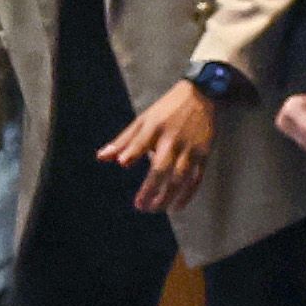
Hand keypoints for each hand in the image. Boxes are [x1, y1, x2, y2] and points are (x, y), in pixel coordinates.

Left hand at [102, 79, 215, 214]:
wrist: (202, 96)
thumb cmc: (167, 110)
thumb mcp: (143, 120)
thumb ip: (123, 141)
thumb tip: (102, 157)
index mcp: (155, 127)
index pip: (143, 141)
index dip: (134, 151)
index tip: (124, 163)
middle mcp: (173, 140)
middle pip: (162, 167)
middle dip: (150, 188)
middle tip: (140, 206)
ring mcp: (190, 149)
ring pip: (179, 178)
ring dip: (167, 196)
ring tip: (155, 209)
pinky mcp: (203, 155)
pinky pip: (196, 179)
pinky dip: (187, 195)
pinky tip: (176, 206)